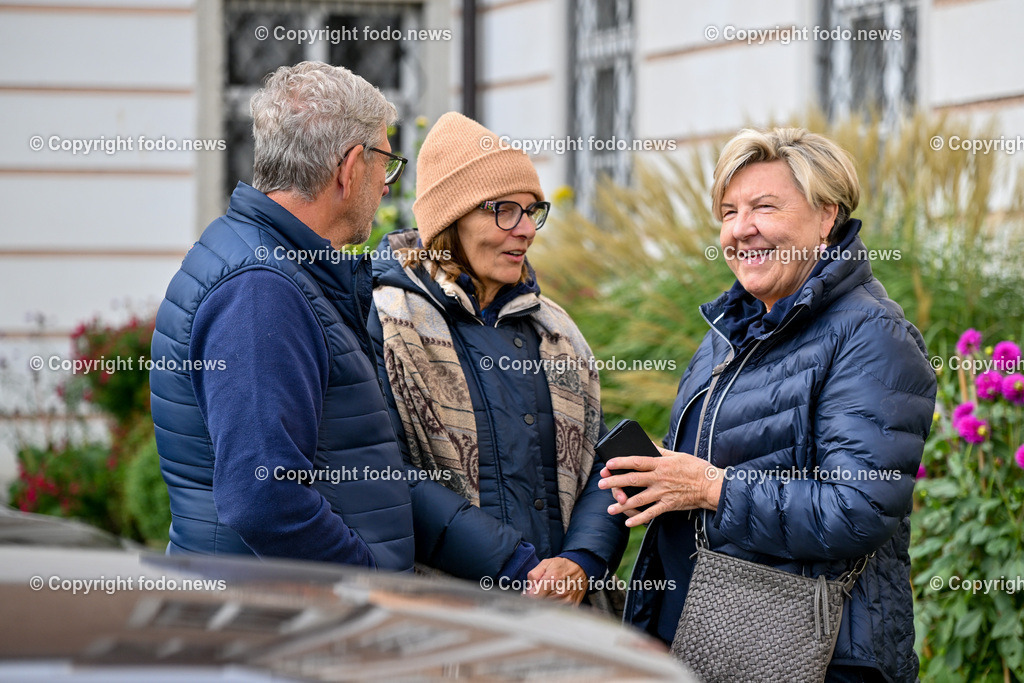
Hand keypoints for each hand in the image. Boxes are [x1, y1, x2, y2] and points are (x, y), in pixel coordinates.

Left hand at [524, 557, 586, 605]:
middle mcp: (561, 592)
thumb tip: (527, 591)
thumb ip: (533, 576)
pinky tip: (556, 598)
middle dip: (537, 598)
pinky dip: (555, 606)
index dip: (529, 596)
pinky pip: (559, 610)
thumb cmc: (561, 565)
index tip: (529, 593)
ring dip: (546, 603)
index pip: (534, 597)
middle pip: (541, 603)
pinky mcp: (572, 605)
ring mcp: (567, 600)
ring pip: (549, 608)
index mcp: (552, 580)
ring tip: (549, 593)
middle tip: (541, 591)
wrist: (580, 566)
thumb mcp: (545, 564)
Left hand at [599, 446, 723, 526]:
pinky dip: (639, 518)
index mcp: (661, 464)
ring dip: (622, 504)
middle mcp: (660, 478)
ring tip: (609, 508)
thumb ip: (661, 451)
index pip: (636, 462)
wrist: (711, 486)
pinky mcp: (668, 505)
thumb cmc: (696, 468)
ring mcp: (663, 493)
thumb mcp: (678, 454)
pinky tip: (628, 522)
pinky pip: (651, 513)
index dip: (621, 462)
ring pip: (639, 499)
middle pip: (633, 480)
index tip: (608, 464)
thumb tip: (648, 445)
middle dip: (615, 482)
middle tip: (601, 484)